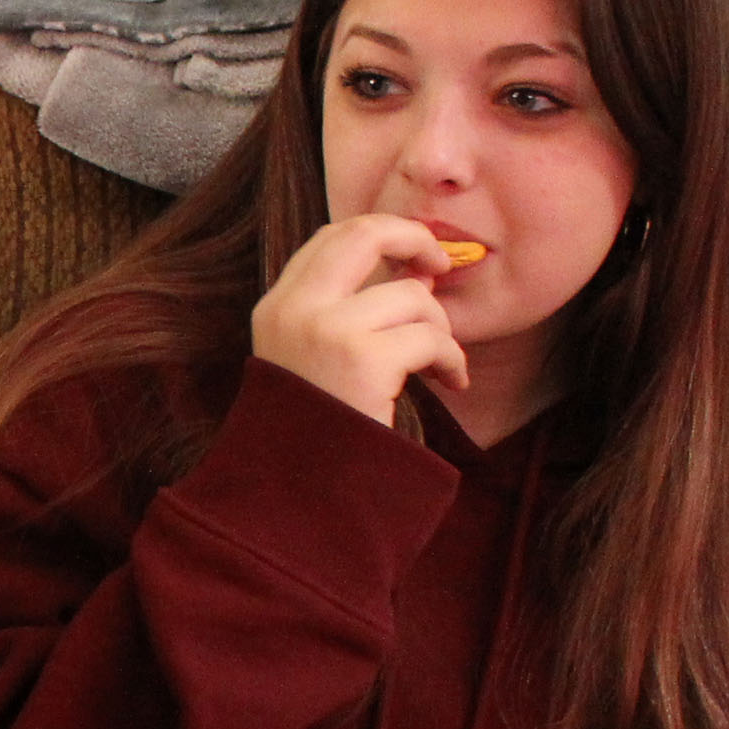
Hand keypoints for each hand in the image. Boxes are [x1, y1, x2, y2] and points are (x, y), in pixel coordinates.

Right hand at [250, 214, 471, 423]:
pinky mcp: (363, 359)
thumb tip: (417, 270)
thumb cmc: (318, 431)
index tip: (413, 258)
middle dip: (416, 239)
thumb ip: (346, 311)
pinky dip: (452, 360)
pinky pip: (431, 338)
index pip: (332, 236)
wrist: (300, 495)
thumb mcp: (311, 360)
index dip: (383, 234)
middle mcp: (294, 310)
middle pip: (365, 233)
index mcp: (277, 306)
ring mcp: (326, 330)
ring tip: (437, 365)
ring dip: (439, 329)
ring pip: (412, 296)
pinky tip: (450, 382)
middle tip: (441, 266)